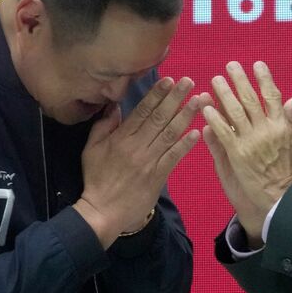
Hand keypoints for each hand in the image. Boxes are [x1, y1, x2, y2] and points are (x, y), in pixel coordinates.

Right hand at [77, 77, 210, 248]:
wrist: (103, 212)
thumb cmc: (97, 179)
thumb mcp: (91, 149)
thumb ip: (103, 126)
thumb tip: (115, 105)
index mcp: (120, 138)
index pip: (141, 111)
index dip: (156, 95)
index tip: (169, 80)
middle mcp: (136, 147)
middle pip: (159, 118)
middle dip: (175, 98)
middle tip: (189, 82)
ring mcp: (149, 162)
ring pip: (170, 134)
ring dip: (186, 116)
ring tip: (200, 101)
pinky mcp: (158, 176)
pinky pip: (174, 157)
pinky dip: (186, 145)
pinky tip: (198, 132)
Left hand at [203, 61, 291, 246]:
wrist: (280, 199)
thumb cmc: (290, 172)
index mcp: (282, 125)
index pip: (272, 96)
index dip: (264, 79)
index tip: (256, 64)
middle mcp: (266, 130)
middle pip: (250, 99)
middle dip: (240, 80)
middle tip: (230, 65)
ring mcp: (251, 141)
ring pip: (235, 112)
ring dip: (223, 94)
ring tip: (215, 80)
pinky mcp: (237, 154)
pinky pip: (224, 132)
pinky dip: (214, 118)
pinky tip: (205, 107)